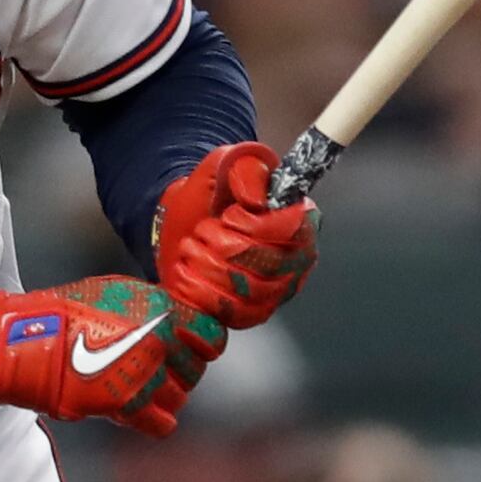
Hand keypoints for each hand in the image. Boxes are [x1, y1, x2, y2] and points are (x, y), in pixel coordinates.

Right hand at [0, 277, 223, 439]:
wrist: (27, 340)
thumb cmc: (64, 312)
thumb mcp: (116, 290)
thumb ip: (152, 305)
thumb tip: (172, 319)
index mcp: (162, 310)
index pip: (211, 336)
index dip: (202, 346)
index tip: (190, 350)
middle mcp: (160, 341)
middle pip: (194, 370)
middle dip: (178, 372)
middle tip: (155, 371)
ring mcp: (145, 374)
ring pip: (179, 398)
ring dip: (164, 397)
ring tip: (142, 390)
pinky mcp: (125, 404)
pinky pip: (162, 424)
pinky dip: (155, 422)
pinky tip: (144, 414)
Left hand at [150, 138, 317, 327]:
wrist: (181, 222)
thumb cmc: (208, 195)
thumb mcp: (224, 167)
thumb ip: (246, 171)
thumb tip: (258, 201)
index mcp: (299, 219)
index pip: (293, 231)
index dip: (254, 227)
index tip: (228, 216)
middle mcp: (297, 258)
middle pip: (269, 266)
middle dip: (223, 246)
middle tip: (204, 230)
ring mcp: (278, 289)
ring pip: (250, 292)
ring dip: (208, 266)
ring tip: (193, 247)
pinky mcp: (253, 312)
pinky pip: (235, 314)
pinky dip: (202, 291)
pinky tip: (188, 272)